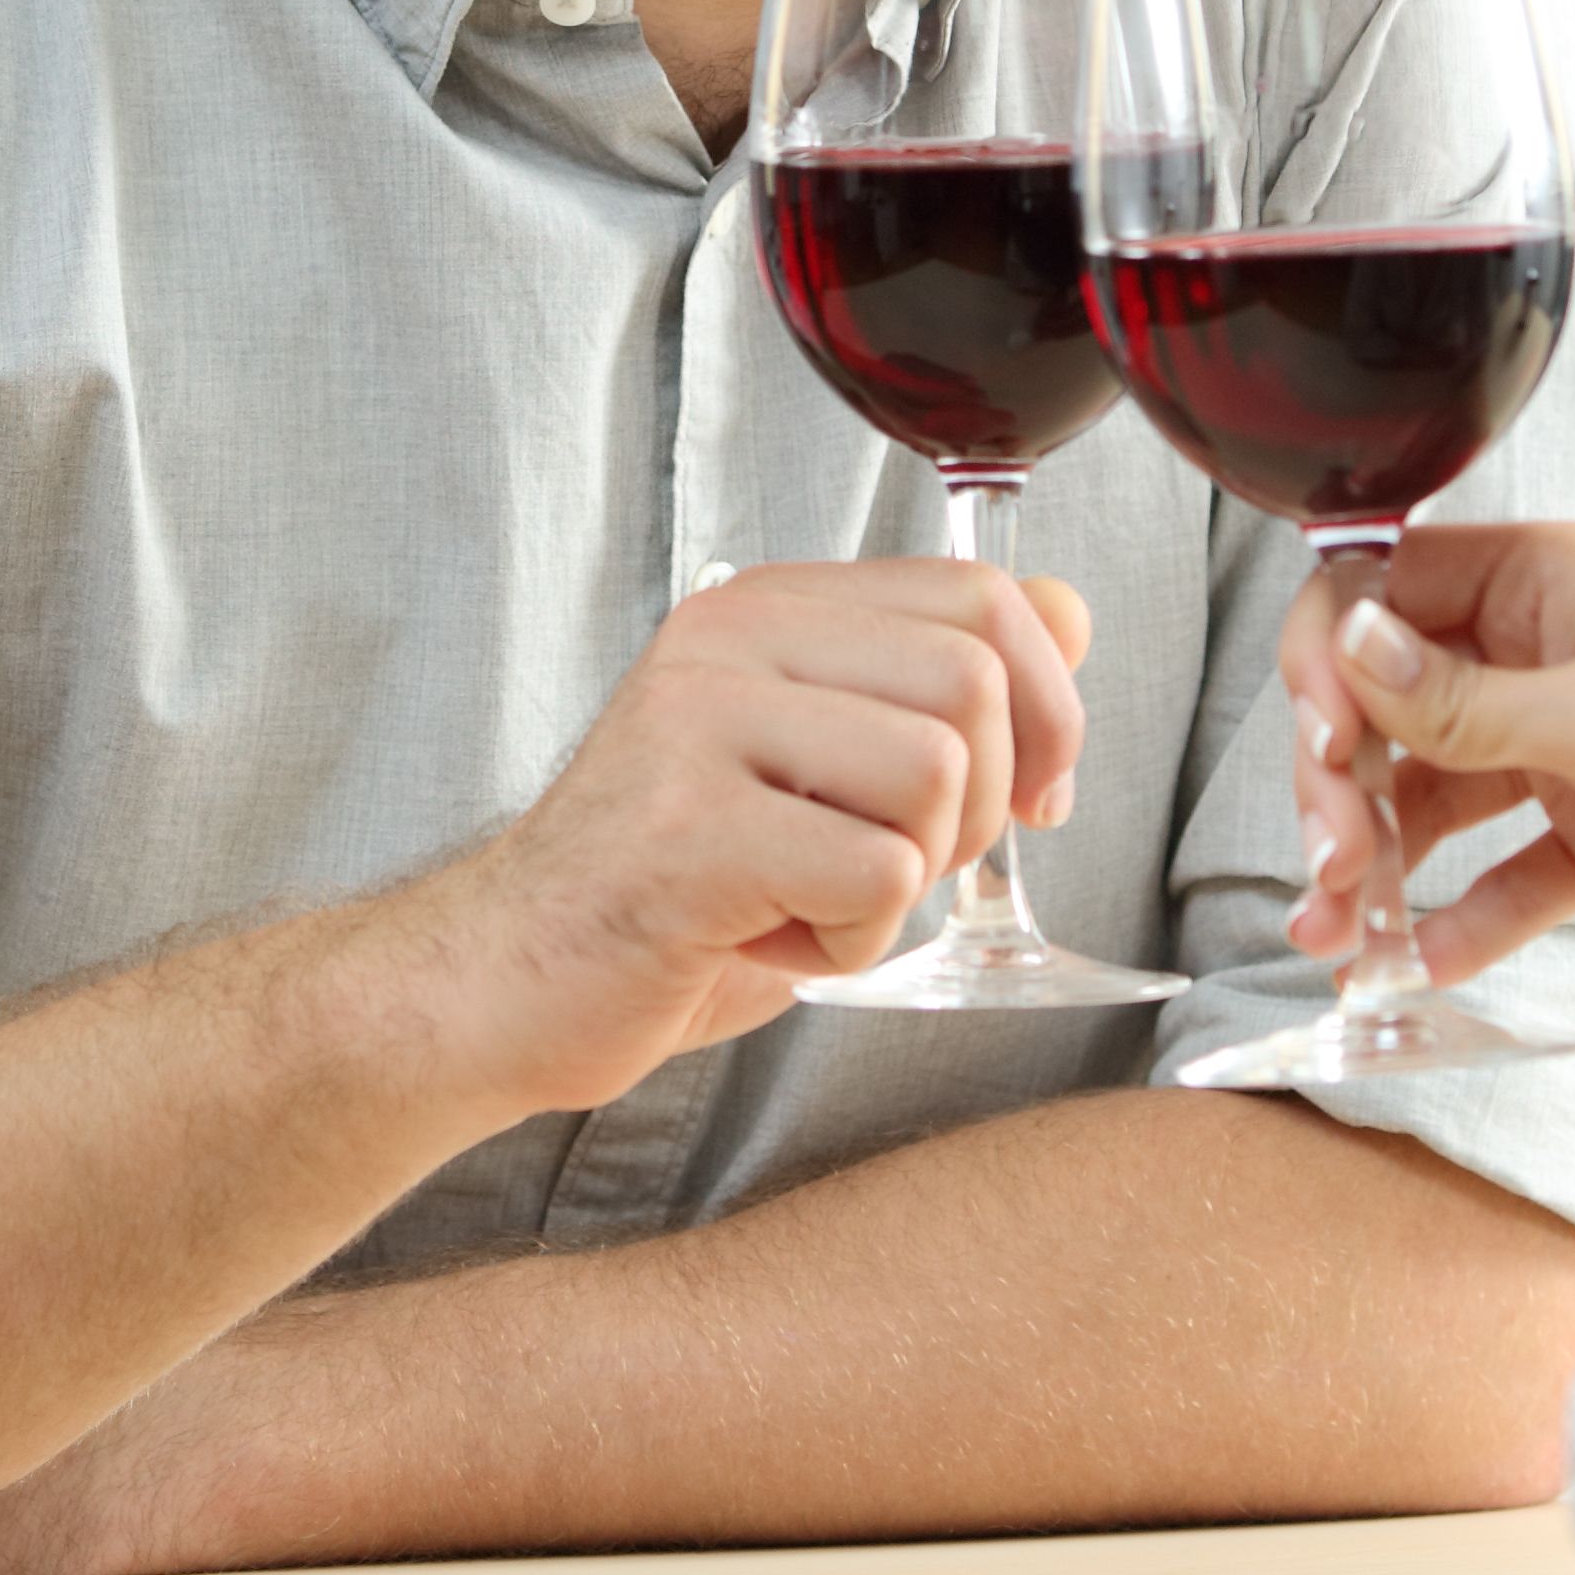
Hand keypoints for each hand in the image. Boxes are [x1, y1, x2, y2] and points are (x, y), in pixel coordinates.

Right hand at [402, 560, 1095, 1120]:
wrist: (505, 979)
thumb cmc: (675, 889)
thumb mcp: (823, 771)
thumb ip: (936, 686)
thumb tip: (1069, 612)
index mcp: (765, 608)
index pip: (979, 595)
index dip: (1046, 706)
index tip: (1027, 797)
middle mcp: (728, 640)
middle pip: (971, 682)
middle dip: (977, 809)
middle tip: (894, 868)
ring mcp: (698, 727)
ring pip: (934, 774)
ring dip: (909, 879)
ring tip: (817, 902)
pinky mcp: (686, 831)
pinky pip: (876, 876)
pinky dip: (857, 941)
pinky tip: (776, 940)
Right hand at [1285, 516, 1574, 975]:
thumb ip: (1460, 699)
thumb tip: (1350, 645)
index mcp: (1543, 582)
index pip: (1385, 588)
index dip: (1331, 657)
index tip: (1319, 738)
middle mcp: (1538, 654)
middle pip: (1391, 704)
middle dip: (1342, 785)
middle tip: (1330, 862)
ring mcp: (1560, 746)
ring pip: (1430, 796)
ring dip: (1376, 863)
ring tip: (1338, 937)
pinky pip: (1497, 873)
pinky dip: (1454, 918)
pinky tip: (1418, 963)